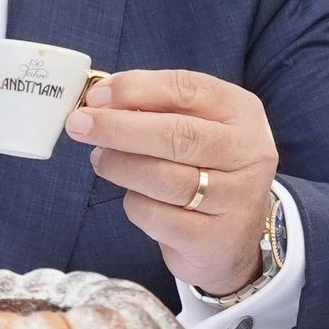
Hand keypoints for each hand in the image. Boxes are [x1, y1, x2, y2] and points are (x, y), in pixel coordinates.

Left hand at [64, 69, 280, 299]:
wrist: (232, 239)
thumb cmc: (203, 170)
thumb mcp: (195, 129)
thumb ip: (156, 110)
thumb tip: (99, 101)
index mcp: (242, 112)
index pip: (187, 89)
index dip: (136, 89)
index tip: (95, 96)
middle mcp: (249, 152)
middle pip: (176, 135)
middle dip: (118, 127)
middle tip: (79, 125)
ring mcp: (238, 198)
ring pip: (164, 177)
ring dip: (119, 166)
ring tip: (100, 160)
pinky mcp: (216, 238)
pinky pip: (157, 216)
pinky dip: (135, 205)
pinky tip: (136, 198)